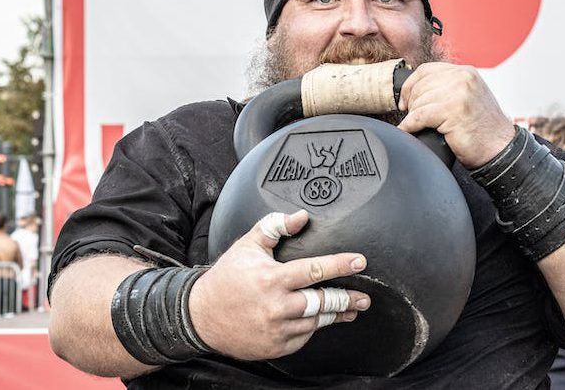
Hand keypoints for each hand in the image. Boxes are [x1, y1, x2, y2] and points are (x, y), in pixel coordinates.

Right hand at [188, 210, 370, 360]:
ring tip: (349, 309)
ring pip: (316, 322)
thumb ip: (274, 227)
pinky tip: (317, 319)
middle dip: (348, 299)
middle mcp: (277, 306)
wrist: (200, 316)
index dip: (340, 265)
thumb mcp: (247, 245)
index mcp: (272, 279)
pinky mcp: (276, 347)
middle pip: (323, 302)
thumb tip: (301, 217)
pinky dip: (312, 327)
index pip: (315, 270)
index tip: (359, 262)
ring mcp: (277, 330)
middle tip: (364, 297)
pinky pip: (303, 337)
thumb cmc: (226, 278)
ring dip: (335, 314)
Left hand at [397, 63, 514, 168]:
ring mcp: (459, 94)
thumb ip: (448, 88)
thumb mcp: (468, 98)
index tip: (404, 101)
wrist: (500, 148)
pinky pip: (419, 116)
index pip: (426, 70)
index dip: (409, 86)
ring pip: (418, 101)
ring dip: (412, 116)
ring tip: (416, 126)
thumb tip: (416, 91)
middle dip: (411, 104)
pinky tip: (409, 130)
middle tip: (413, 118)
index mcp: (465, 72)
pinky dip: (410, 125)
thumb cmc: (482, 129)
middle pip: (420, 85)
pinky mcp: (453, 111)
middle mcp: (462, 78)